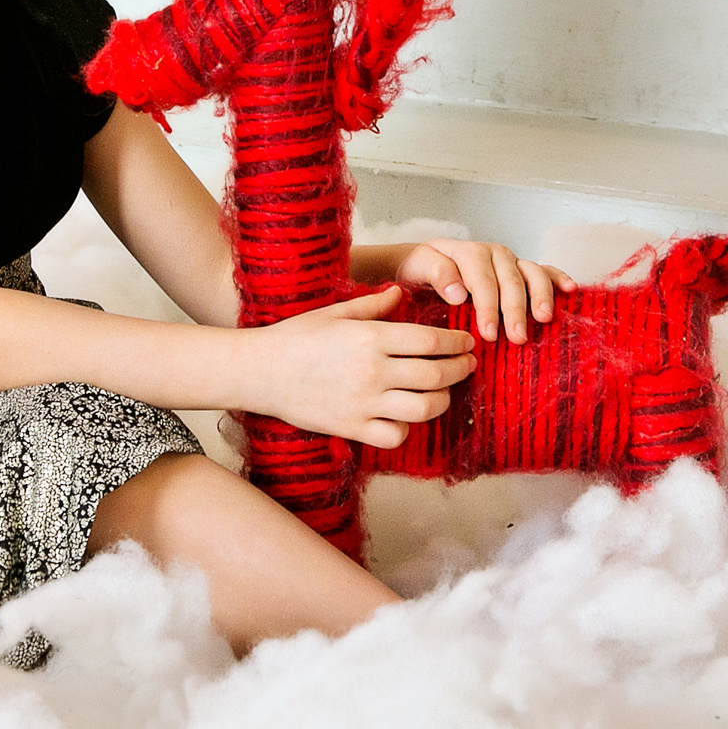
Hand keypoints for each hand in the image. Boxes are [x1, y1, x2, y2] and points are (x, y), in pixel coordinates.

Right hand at [240, 286, 476, 448]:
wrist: (259, 371)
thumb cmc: (296, 337)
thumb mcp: (335, 312)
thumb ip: (373, 304)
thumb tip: (401, 293)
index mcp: (371, 336)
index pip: (431, 340)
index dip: (457, 342)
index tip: (467, 342)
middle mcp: (373, 370)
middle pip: (436, 374)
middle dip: (460, 368)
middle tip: (468, 364)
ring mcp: (364, 402)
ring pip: (424, 408)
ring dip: (443, 399)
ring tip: (445, 391)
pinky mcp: (352, 427)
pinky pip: (396, 434)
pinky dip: (408, 427)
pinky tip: (406, 416)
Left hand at [389, 239, 573, 345]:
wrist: (423, 260)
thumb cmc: (421, 268)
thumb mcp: (418, 266)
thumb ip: (437, 274)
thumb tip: (458, 293)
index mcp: (469, 253)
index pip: (482, 281)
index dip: (487, 308)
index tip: (489, 334)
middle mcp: (494, 254)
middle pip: (510, 280)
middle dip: (515, 310)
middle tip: (517, 338)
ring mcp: (510, 260)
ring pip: (531, 273)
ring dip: (540, 296)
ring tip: (544, 318)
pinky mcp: (520, 269)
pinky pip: (543, 270)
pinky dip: (558, 278)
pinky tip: (570, 289)